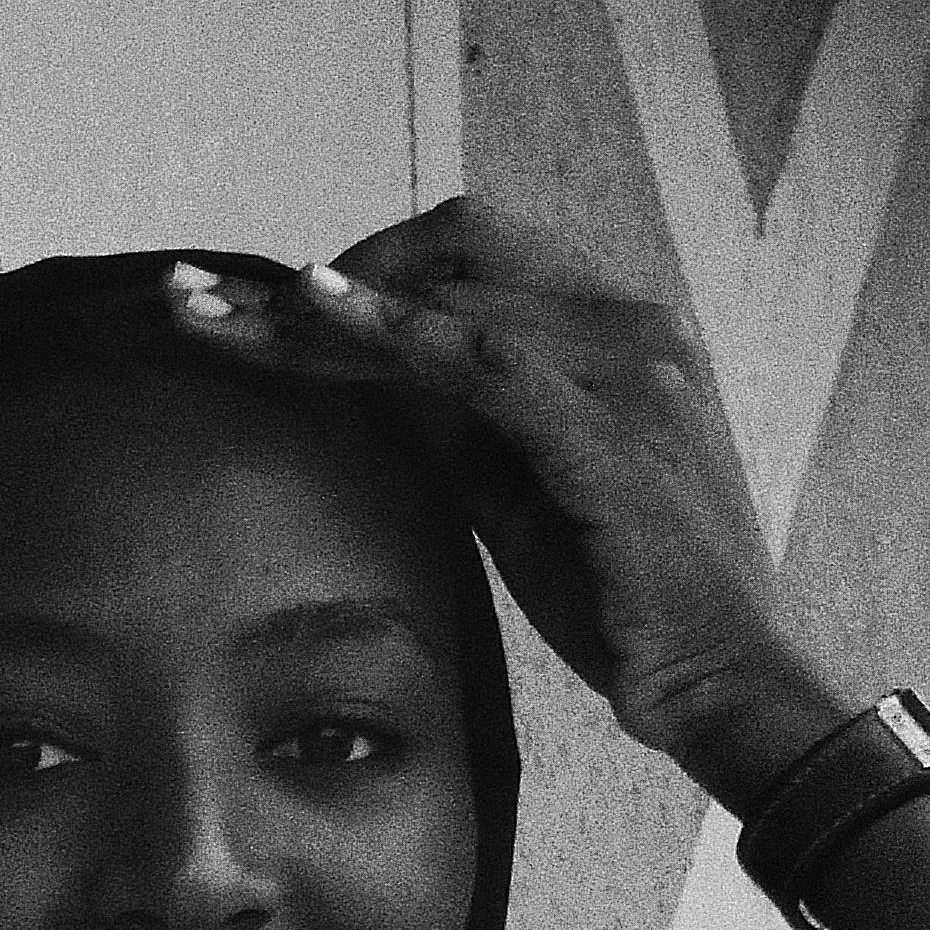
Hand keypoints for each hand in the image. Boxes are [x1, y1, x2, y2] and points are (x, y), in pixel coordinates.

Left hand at [164, 198, 851, 812]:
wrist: (723, 682)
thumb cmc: (625, 600)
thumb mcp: (522, 493)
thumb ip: (460, 425)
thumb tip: (365, 381)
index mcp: (616, 328)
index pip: (471, 257)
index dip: (355, 269)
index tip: (248, 303)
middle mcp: (632, 324)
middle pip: (453, 247)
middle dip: (324, 273)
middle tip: (205, 307)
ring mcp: (629, 370)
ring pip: (455, 294)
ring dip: (329, 308)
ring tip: (227, 317)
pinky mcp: (612, 432)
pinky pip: (491, 360)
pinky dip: (401, 336)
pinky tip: (322, 320)